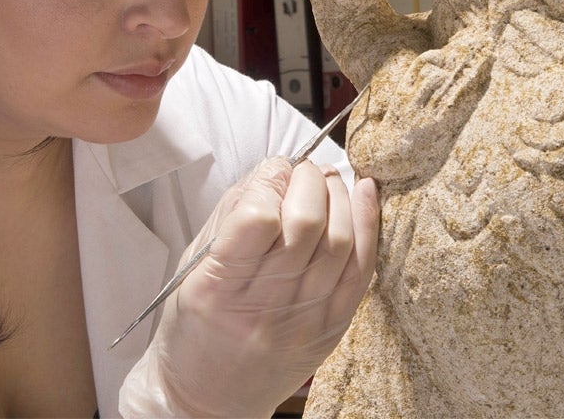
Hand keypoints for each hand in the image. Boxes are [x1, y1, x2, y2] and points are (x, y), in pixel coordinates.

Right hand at [120, 157, 378, 417]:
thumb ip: (234, 212)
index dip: (271, 179)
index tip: (272, 170)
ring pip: (338, 242)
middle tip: (303, 169)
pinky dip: (368, 223)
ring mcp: (303, 320)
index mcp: (218, 288)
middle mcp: (263, 307)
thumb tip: (277, 169)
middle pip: (306, 224)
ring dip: (339, 195)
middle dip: (310, 179)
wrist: (210, 398)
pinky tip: (365, 192)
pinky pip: (361, 270)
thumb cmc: (196, 323)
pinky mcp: (332, 328)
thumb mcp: (195, 263)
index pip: (259, 218)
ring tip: (327, 179)